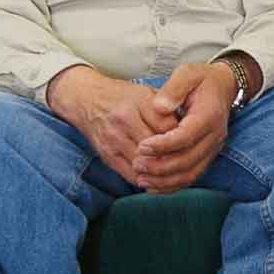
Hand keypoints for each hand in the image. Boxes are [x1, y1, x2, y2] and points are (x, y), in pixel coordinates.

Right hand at [46, 66, 178, 183]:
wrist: (86, 100)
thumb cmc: (121, 97)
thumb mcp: (145, 94)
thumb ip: (165, 112)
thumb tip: (186, 133)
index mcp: (138, 103)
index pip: (168, 126)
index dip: (181, 136)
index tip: (188, 139)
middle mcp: (124, 121)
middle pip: (157, 148)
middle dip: (173, 156)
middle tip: (185, 159)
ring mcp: (114, 141)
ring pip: (146, 165)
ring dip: (161, 170)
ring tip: (173, 169)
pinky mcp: (107, 156)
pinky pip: (132, 175)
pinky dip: (147, 179)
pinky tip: (157, 176)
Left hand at [134, 62, 235, 192]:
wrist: (223, 87)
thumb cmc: (202, 79)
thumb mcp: (188, 73)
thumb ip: (174, 88)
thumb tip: (159, 108)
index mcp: (208, 116)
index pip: (186, 137)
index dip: (163, 145)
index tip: (142, 146)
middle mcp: (214, 137)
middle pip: (187, 160)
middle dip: (160, 166)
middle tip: (137, 164)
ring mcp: (212, 150)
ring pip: (189, 174)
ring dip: (164, 180)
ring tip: (140, 178)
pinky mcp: (207, 157)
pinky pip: (191, 177)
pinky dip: (172, 185)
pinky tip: (153, 186)